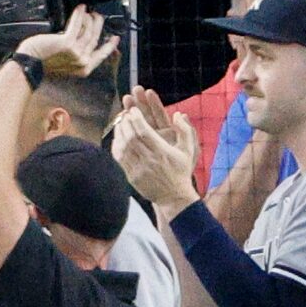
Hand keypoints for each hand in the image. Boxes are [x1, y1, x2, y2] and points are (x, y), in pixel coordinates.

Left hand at [16, 7, 119, 78]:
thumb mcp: (63, 64)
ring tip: (87, 12)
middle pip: (96, 39)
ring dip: (89, 18)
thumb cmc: (41, 65)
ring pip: (89, 31)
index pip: (102, 55)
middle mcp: (82, 62)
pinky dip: (79, 15)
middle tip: (97, 17)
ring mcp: (76, 53)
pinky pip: (77, 25)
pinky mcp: (67, 43)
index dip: (110, 45)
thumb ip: (74, 57)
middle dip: (98, 25)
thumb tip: (81, 43)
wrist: (28, 67)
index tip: (115, 38)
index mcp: (83, 69)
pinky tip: (80, 9)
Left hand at [110, 91, 199, 212]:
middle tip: (124, 114)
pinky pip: (119, 159)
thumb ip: (185, 130)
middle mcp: (149, 160)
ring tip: (120, 123)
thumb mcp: (189, 150)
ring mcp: (138, 169)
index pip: (144, 132)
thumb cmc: (181, 170)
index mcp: (162, 151)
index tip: (133, 110)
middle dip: (126, 123)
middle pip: (131, 138)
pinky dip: (116, 146)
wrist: (173, 196)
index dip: (136, 119)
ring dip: (119, 133)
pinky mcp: (131, 176)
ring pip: (123, 147)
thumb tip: (178, 114)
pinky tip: (117, 138)